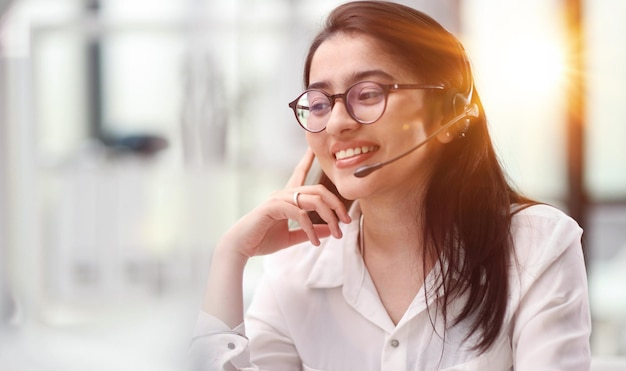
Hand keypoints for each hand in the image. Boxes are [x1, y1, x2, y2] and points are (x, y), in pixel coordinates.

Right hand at [219, 148, 351, 258]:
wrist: (241, 247)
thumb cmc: (262, 240)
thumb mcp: (292, 236)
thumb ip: (310, 232)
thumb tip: (330, 230)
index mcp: (286, 197)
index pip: (300, 174)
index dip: (308, 160)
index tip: (314, 148)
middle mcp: (283, 193)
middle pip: (318, 190)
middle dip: (336, 204)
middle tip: (346, 222)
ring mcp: (278, 198)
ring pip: (313, 200)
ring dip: (329, 218)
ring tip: (336, 234)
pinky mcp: (273, 207)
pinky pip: (300, 213)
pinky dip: (311, 228)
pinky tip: (315, 241)